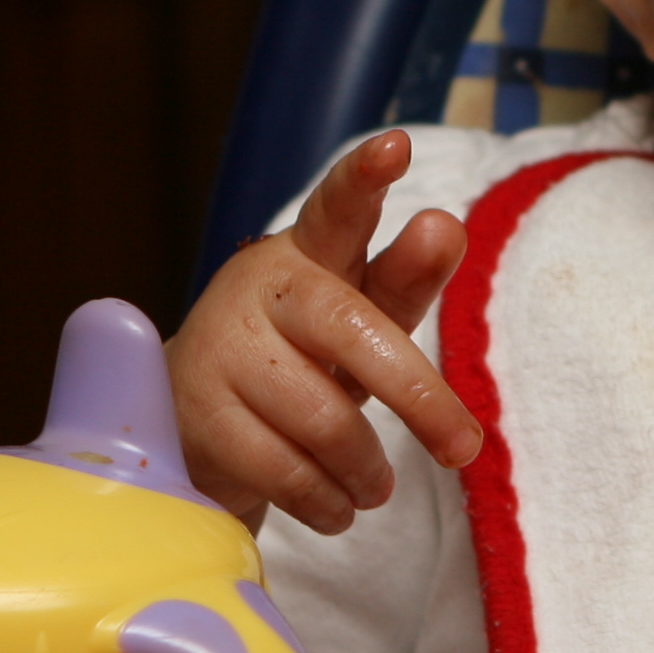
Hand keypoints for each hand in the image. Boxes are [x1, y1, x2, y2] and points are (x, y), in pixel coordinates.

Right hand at [166, 131, 481, 531]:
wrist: (190, 423)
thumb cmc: (300, 360)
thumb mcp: (358, 321)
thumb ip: (404, 280)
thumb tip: (447, 226)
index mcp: (308, 254)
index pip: (336, 209)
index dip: (363, 180)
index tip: (395, 147)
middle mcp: (261, 289)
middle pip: (353, 332)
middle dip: (418, 396)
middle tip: (463, 445)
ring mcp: (222, 352)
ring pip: (324, 419)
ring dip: (365, 468)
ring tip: (374, 485)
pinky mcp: (199, 419)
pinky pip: (286, 472)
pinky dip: (327, 502)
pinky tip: (337, 505)